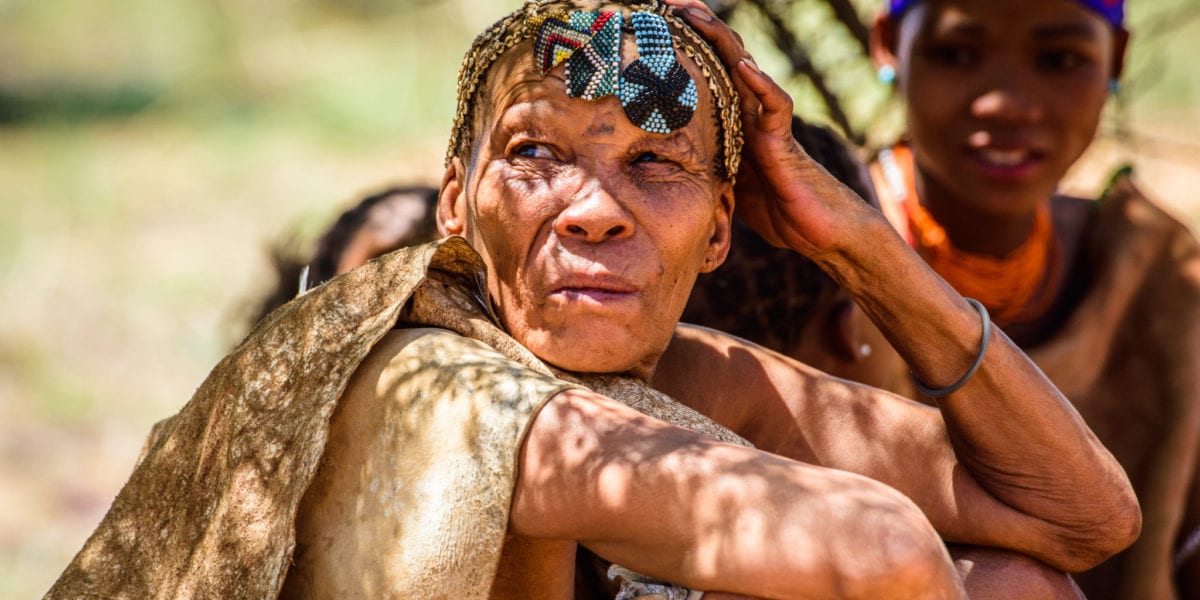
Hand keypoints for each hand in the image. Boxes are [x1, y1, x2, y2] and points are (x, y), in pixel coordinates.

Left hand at [665, 0, 873, 258]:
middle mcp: (751, 116)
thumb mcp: (729, 188)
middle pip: (725, 61)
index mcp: (734, 124)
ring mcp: (769, 126)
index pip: (708, 76)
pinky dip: (761, 85)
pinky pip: (776, 107)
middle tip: (671, 3)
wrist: (821, 233)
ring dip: (722, 42)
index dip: (686, 52)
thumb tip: (662, 173)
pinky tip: (744, 67)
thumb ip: (706, 170)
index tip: (657, 27)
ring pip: (747, 72)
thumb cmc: (780, 212)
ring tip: (698, 15)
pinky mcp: (785, 144)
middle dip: (699, 31)